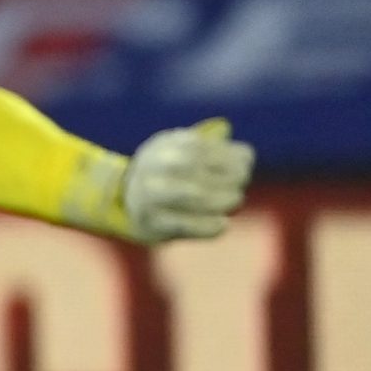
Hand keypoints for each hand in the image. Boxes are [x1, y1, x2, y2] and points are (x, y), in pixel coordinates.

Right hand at [122, 119, 253, 242]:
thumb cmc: (171, 173)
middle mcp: (151, 166)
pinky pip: (183, 225)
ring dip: (222, 199)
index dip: (230, 156)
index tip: (244, 166)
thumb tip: (245, 155)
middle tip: (239, 187)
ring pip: (192, 194)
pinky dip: (208, 225)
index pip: (200, 146)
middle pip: (195, 167)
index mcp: (162, 145)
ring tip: (234, 200)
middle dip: (229, 177)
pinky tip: (222, 224)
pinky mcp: (149, 223)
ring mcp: (147, 195)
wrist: (125, 201)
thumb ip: (216, 149)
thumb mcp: (186, 150)